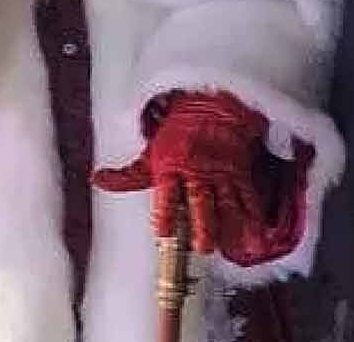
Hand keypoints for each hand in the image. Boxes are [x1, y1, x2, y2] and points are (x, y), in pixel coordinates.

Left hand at [92, 92, 268, 257]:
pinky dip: (252, 215)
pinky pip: (247, 195)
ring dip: (228, 225)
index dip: (164, 213)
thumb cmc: (178, 133)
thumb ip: (128, 175)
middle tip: (202, 247)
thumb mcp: (150, 153)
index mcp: (171, 168)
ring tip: (228, 245)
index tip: (163, 232)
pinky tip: (255, 232)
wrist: (211, 106)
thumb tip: (98, 180)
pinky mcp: (238, 173)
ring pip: (225, 201)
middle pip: (200, 201)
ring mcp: (220, 173)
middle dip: (202, 225)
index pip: (166, 194)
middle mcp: (196, 172)